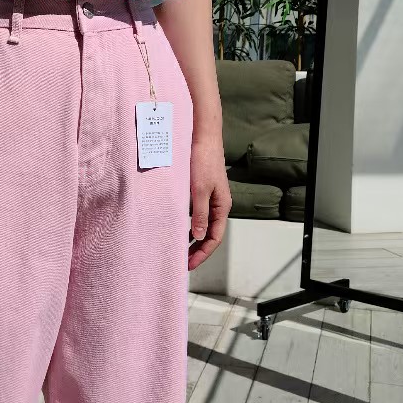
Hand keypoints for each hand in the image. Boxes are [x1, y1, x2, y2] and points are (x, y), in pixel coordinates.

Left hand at [188, 132, 230, 270]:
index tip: (189, 264)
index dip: (202, 253)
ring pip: (204, 225)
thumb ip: (200, 214)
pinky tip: (181, 229)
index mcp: (222, 207)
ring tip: (181, 250)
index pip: (214, 238)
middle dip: (198, 250)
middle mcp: (219, 205)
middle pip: (210, 234)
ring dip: (194, 239)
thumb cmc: (202, 162)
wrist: (203, 137)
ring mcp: (211, 198)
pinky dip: (190, 225)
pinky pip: (198, 215)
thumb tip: (198, 237)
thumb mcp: (199, 190)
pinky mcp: (203, 191)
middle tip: (184, 262)